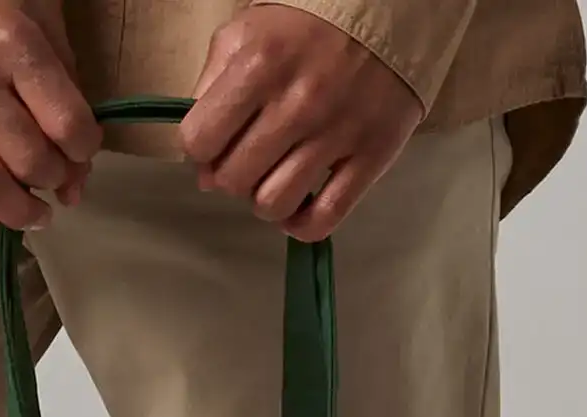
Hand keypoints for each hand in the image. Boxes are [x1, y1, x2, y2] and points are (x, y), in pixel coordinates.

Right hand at [0, 0, 101, 235]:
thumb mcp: (35, 19)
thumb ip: (66, 89)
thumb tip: (77, 178)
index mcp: (12, 42)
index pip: (68, 124)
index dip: (84, 150)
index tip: (79, 151)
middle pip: (30, 161)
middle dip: (53, 180)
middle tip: (53, 177)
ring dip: (20, 212)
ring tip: (34, 213)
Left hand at [180, 4, 423, 240]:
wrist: (386, 13)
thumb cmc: (307, 28)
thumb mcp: (246, 35)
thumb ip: (211, 89)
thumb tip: (202, 167)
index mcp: (258, 65)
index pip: (200, 141)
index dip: (201, 151)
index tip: (215, 146)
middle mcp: (297, 102)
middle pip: (234, 180)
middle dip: (232, 178)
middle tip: (249, 161)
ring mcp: (336, 132)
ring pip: (274, 204)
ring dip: (266, 201)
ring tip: (275, 179)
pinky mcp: (371, 156)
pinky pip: (324, 217)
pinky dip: (302, 226)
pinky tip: (297, 211)